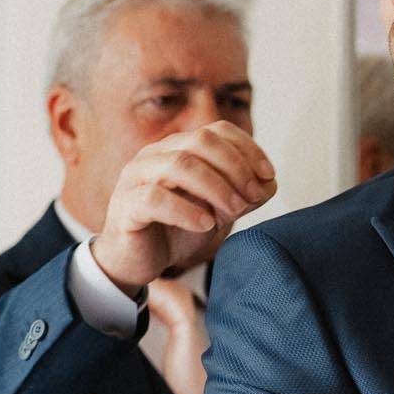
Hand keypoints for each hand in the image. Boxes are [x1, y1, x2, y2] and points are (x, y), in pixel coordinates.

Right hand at [91, 122, 276, 293]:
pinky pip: (154, 198)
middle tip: (252, 196)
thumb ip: (242, 195)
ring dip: (215, 187)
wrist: (137, 262)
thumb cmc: (175, 231)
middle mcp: (155, 155)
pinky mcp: (125, 205)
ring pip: (179, 164)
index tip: (269, 175)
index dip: (247, 149)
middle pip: (200, 141)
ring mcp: (136, 177)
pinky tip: (205, 225)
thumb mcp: (218, 211)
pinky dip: (186, 210)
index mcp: (178, 148)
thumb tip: (269, 183)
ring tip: (234, 211)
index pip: (217, 131)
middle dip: (235, 167)